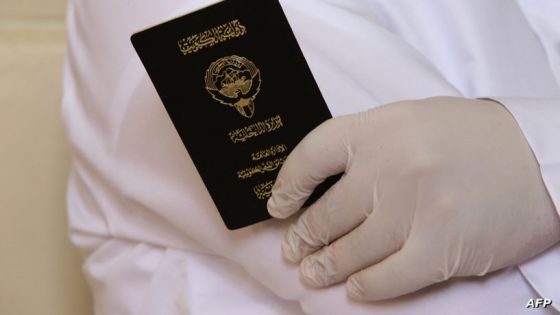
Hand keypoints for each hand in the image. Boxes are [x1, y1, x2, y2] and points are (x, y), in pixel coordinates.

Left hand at [267, 97, 559, 300]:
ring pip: (350, 251)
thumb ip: (368, 148)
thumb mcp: (411, 123)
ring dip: (326, 267)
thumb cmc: (471, 140)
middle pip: (327, 214)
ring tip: (312, 274)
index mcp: (379, 129)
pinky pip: (386, 278)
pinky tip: (355, 290)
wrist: (538, 159)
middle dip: (303, 239)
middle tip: (293, 251)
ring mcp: (414, 209)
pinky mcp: (439, 248)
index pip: (312, 156)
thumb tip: (323, 186)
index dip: (287, 185)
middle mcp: (390, 167)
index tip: (279, 205)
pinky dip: (365, 288)